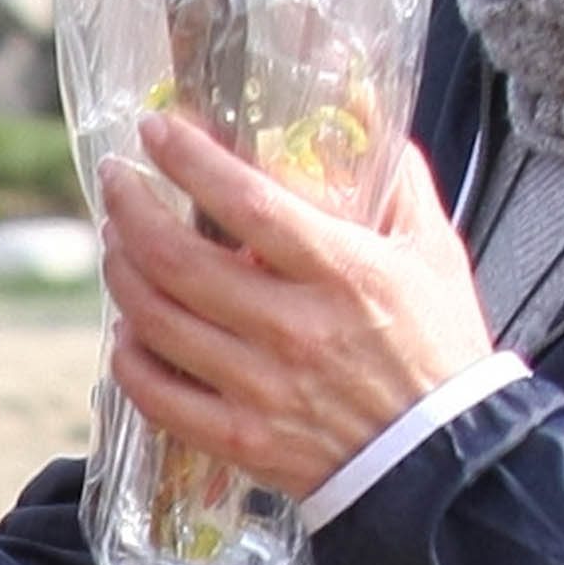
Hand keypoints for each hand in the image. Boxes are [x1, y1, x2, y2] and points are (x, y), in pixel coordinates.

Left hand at [99, 105, 493, 488]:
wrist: (446, 458)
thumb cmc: (439, 347)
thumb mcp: (432, 249)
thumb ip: (395, 176)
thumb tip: (360, 105)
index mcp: (340, 272)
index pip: (246, 202)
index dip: (189, 160)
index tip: (157, 130)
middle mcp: (292, 328)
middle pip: (177, 261)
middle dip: (130, 211)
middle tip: (117, 185)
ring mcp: (260, 388)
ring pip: (156, 323)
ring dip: (121, 276)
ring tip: (117, 246)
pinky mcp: (241, 438)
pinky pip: (158, 397)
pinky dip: (130, 360)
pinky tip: (128, 332)